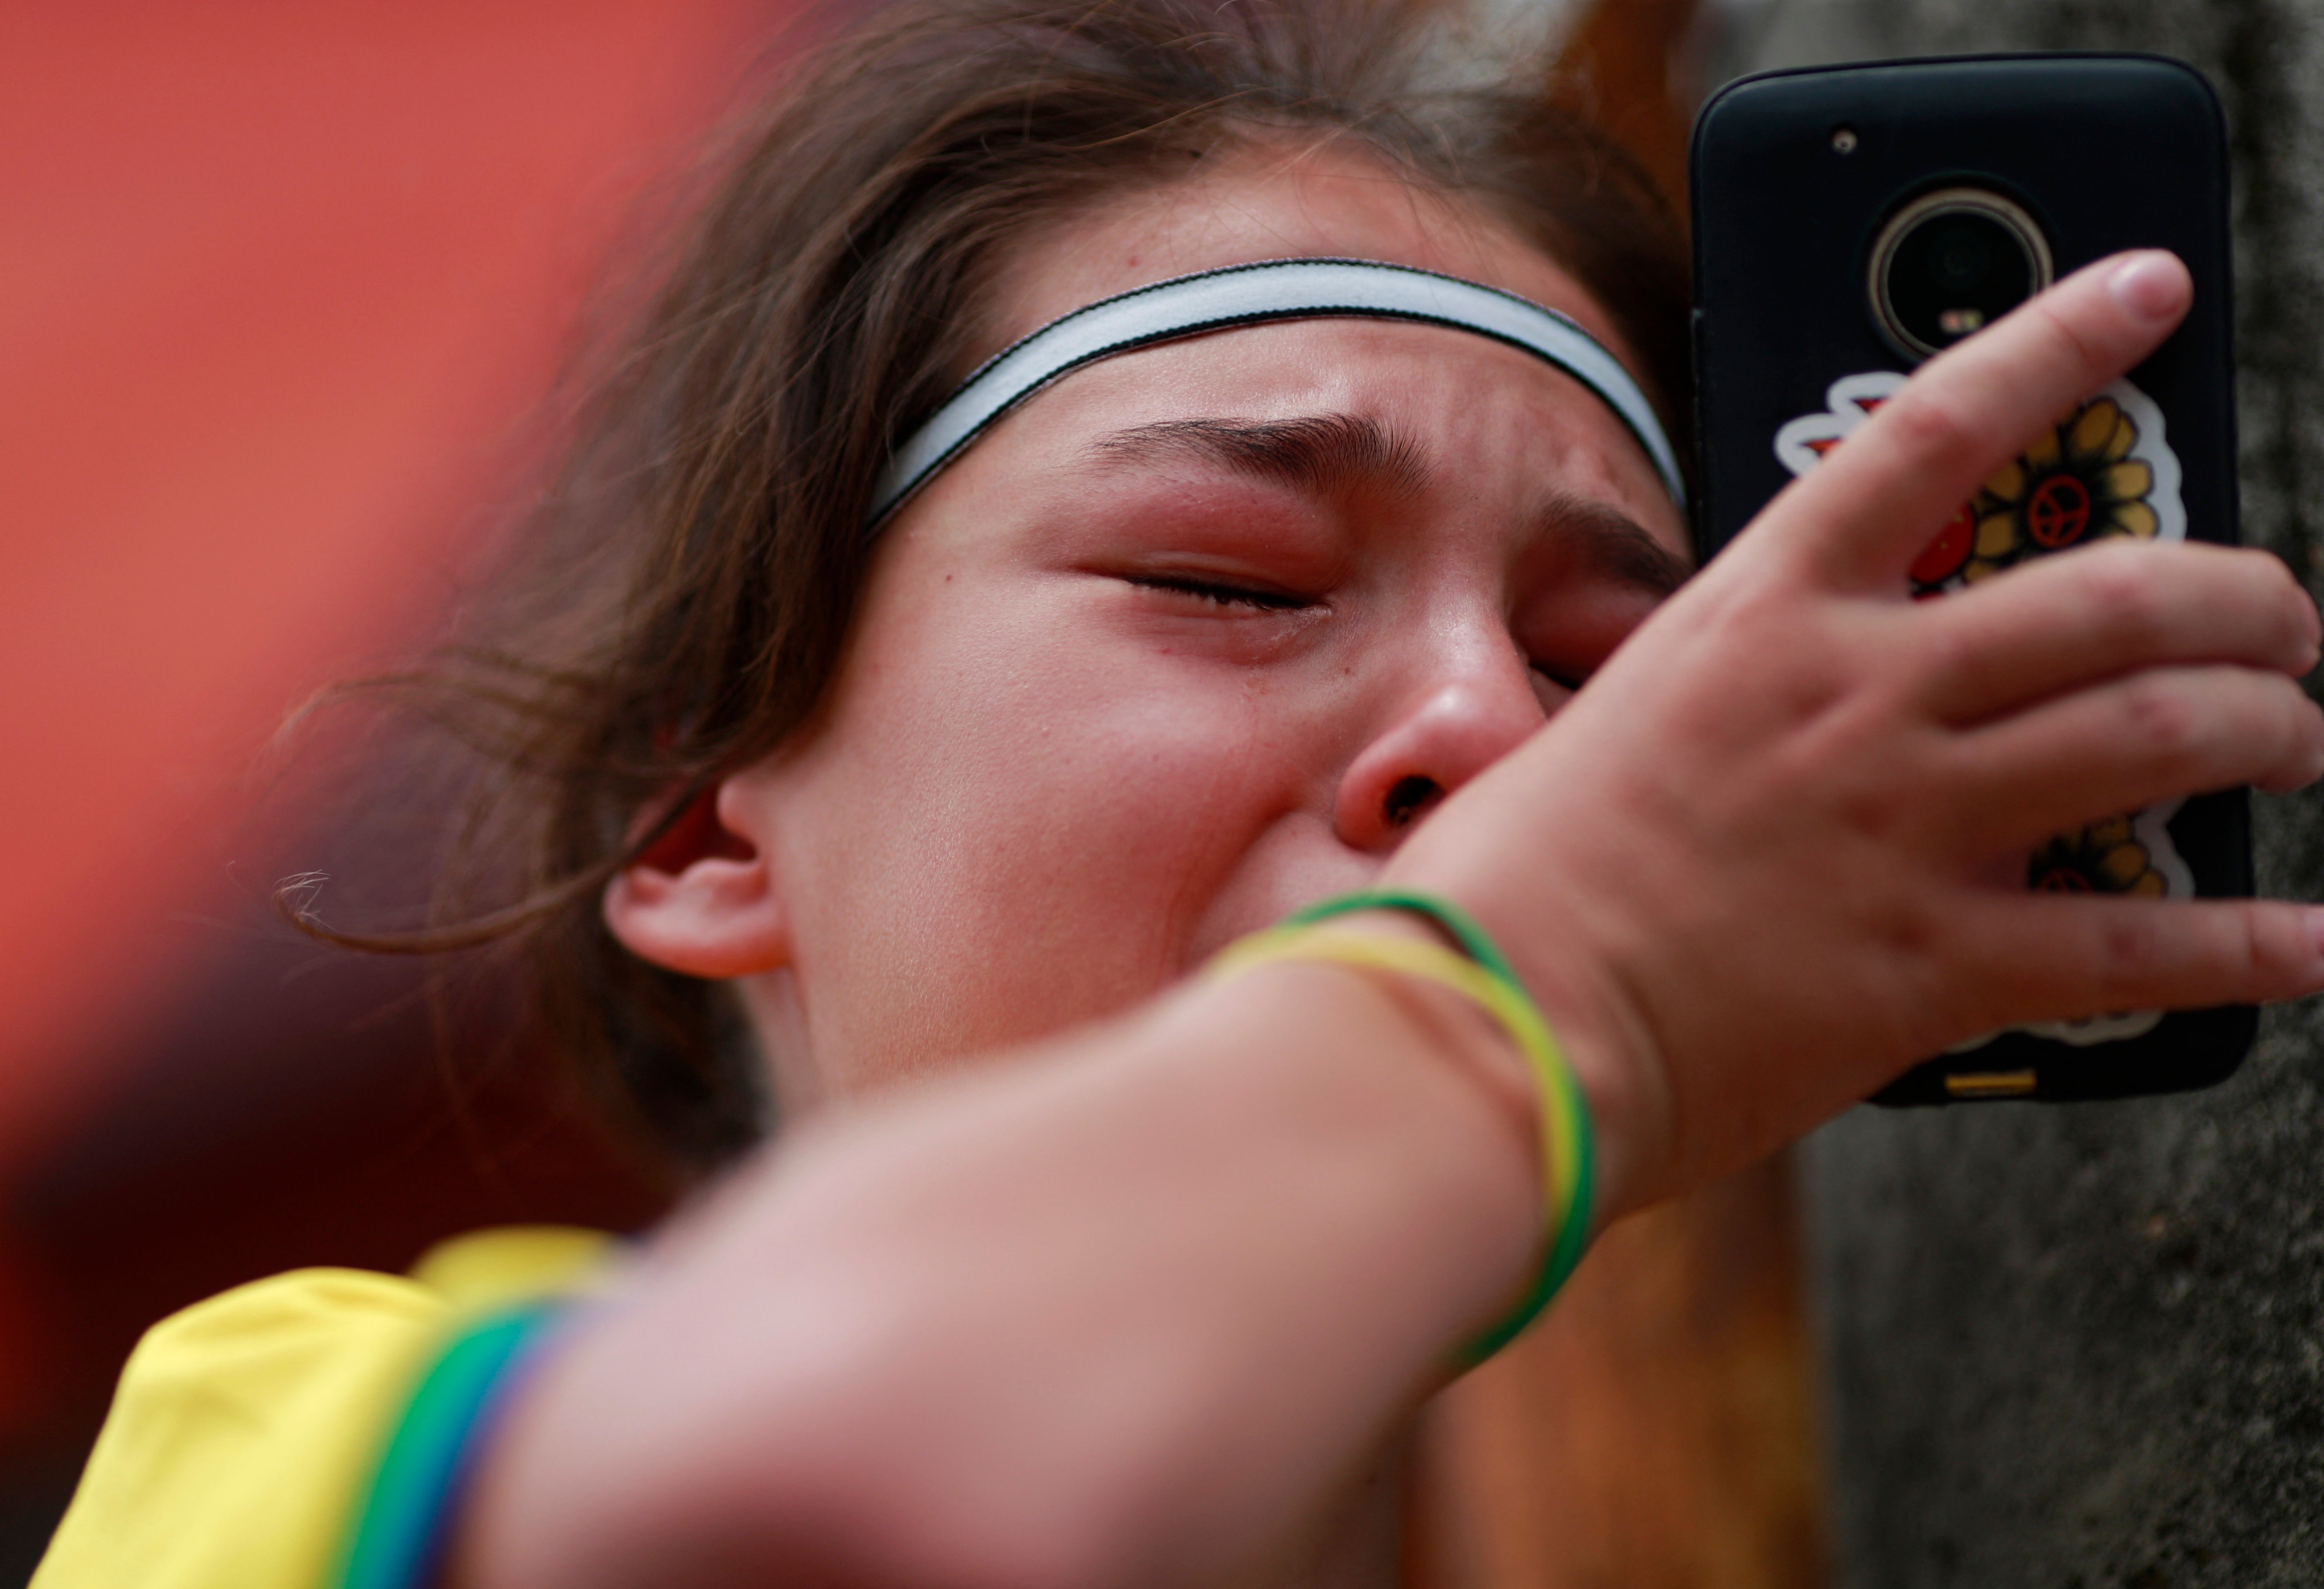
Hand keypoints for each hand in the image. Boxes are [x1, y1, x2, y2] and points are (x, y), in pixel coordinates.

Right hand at [1388, 251, 2323, 1214]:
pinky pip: (2143, 946)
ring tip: (2296, 743)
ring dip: (2266, 731)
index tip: (2149, 293)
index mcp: (1758, 619)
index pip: (1931, 432)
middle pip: (2112, 595)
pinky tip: (2309, 949)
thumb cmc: (1508, 891)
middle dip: (2241, 595)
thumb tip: (1761, 721)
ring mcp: (1907, 824)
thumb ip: (1706, 703)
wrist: (1495, 1029)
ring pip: (2159, 736)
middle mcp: (1855, 696)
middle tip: (2280, 620)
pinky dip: (2249, 947)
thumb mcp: (1601, 733)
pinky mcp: (1938, 965)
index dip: (2057, 344)